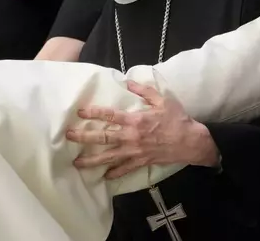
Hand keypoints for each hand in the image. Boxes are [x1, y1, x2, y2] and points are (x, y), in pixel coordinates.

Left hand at [67, 81, 218, 178]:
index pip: (110, 115)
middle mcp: (131, 136)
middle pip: (103, 137)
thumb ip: (144, 91)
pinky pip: (125, 169)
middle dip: (84, 137)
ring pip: (109, 156)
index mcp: (136, 120)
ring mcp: (135, 151)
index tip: (80, 112)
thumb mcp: (163, 100)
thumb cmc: (177, 119)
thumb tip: (128, 83)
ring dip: (92, 160)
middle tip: (69, 136)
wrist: (190, 142)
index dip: (94, 112)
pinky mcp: (141, 161)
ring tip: (77, 163)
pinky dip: (114, 173)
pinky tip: (104, 176)